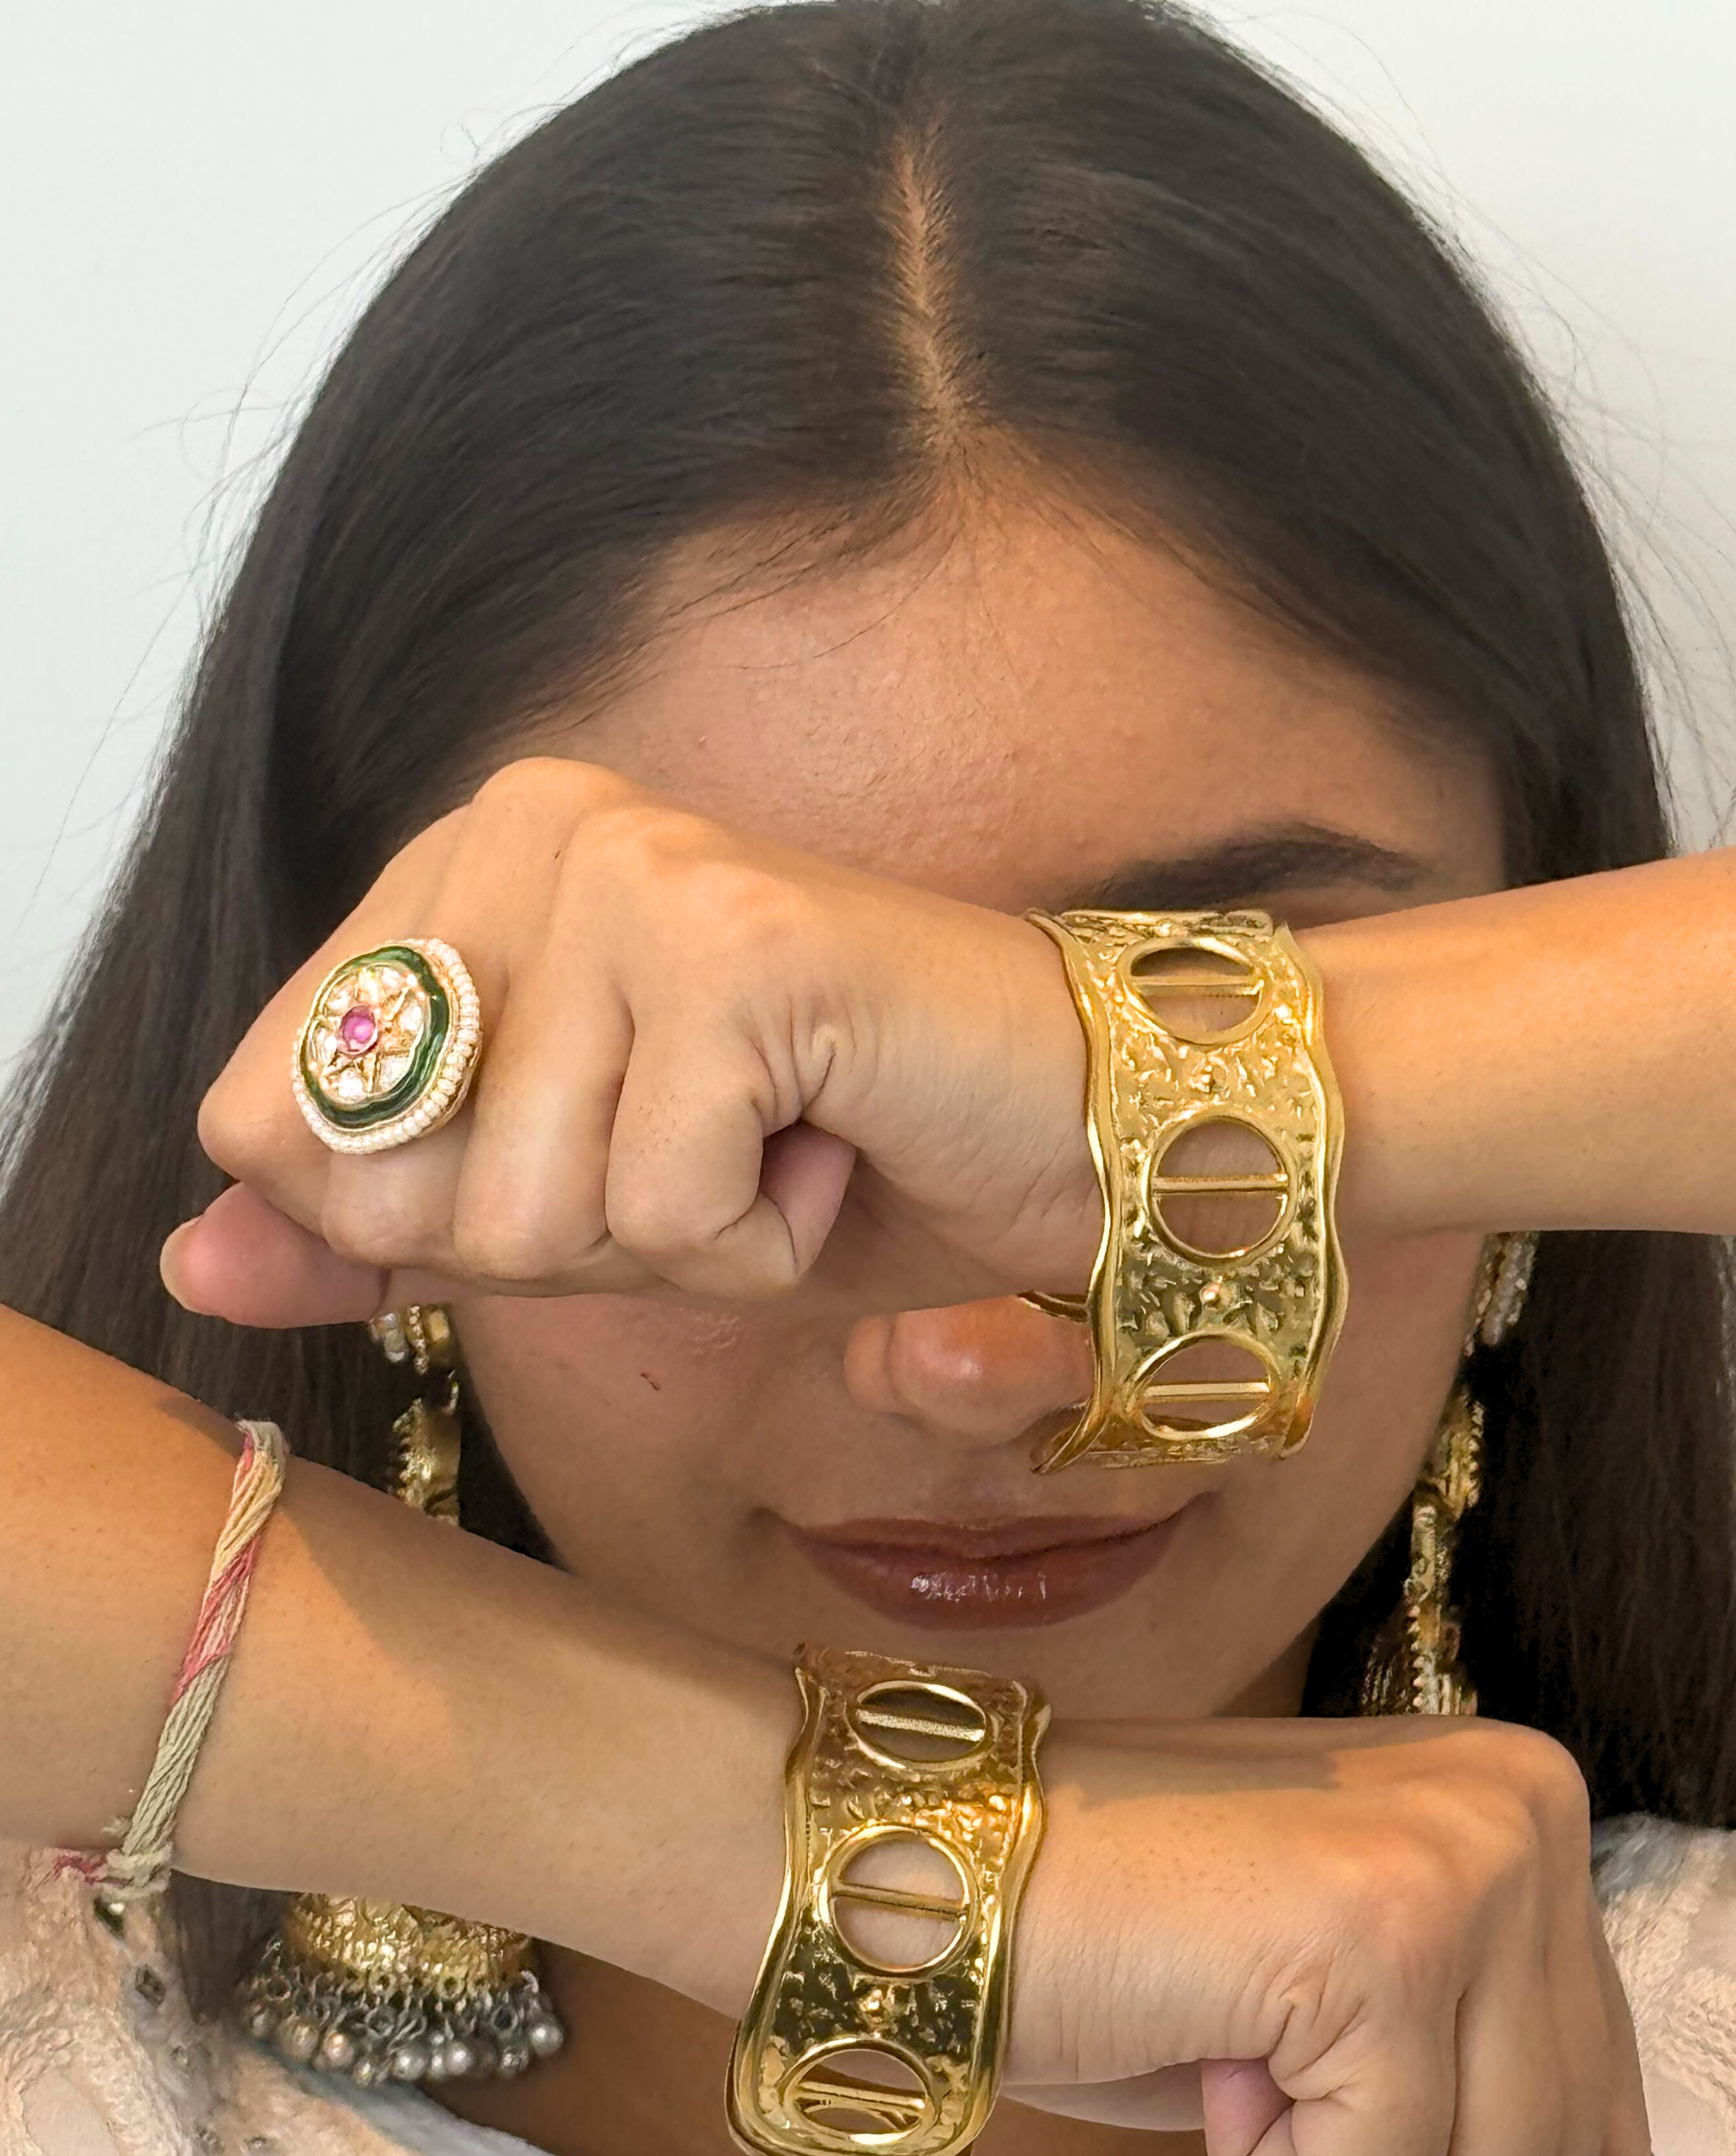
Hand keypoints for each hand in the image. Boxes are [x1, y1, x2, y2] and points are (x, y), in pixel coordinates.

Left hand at [168, 757, 1101, 1325]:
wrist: (1059, 1128)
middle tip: (701, 1155)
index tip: (591, 1153)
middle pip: (383, 1180)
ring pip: (520, 1211)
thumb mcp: (560, 1213)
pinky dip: (760, 1243)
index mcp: (458, 862)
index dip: (420, 1216)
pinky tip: (834, 1146)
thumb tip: (188, 1262)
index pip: (272, 1117)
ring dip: (664, 1245)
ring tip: (776, 1147)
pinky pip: (663, 1209)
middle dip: (551, 1240)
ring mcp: (632, 869)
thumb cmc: (819, 1159)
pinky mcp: (737, 941)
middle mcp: (526, 824)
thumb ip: (366, 1228)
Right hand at [1009, 1714, 1674, 2155]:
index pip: (1606, 2089)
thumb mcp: (1358, 2032)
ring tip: (1229, 2029)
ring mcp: (1465, 1862)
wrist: (932, 1873)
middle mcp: (1525, 1811)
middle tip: (1255, 2037)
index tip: (1320, 2053)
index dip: (1460, 2142)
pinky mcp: (1387, 1934)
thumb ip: (1519, 2102)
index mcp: (1526, 1807)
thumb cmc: (1120, 1943)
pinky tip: (1200, 2033)